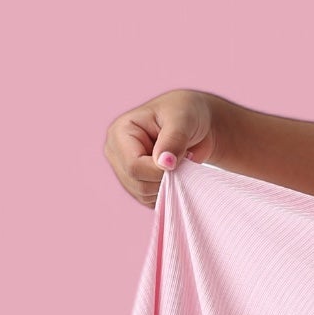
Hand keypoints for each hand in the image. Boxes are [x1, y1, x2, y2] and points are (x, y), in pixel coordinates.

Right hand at [103, 88, 229, 207]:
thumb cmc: (187, 113)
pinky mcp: (136, 184)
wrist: (196, 124)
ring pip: (143, 195)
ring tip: (180, 162)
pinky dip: (167, 192)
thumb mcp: (183, 119)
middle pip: (137, 184)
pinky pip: (150, 201)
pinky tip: (176, 174)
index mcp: (120, 132)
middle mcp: (117, 153)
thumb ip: (174, 139)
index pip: (133, 166)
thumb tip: (165, 163)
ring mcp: (124, 171)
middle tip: (183, 158)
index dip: (158, 170)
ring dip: (168, 184)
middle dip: (165, 177)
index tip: (181, 160)